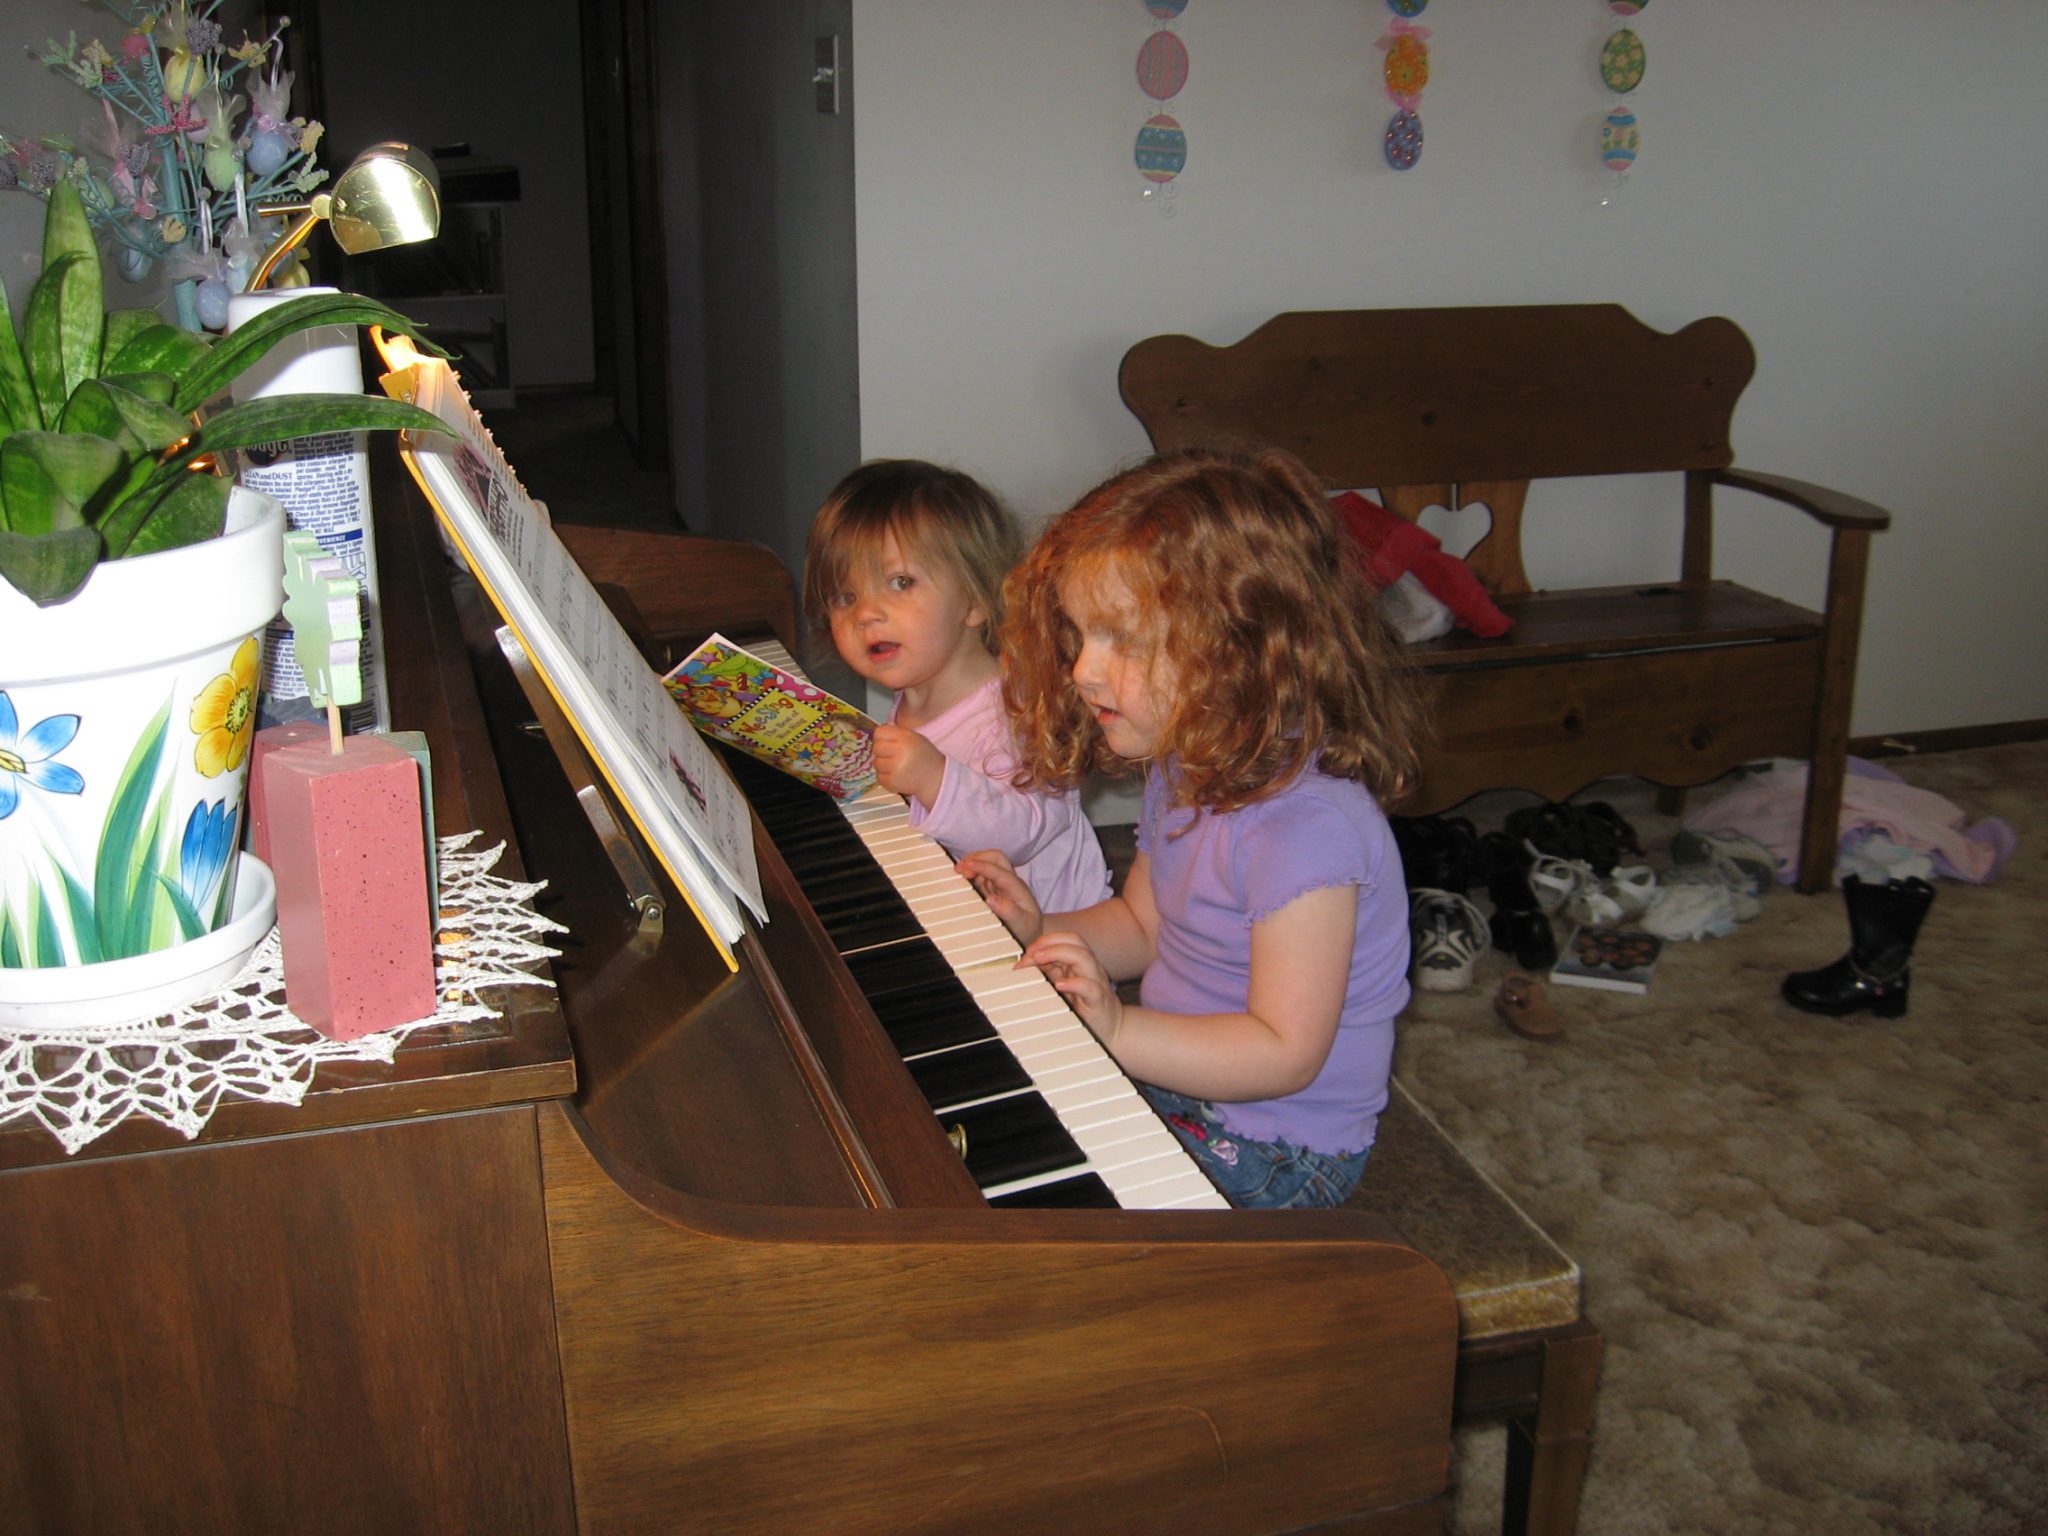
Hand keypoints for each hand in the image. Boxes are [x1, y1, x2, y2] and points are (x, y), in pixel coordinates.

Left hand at [872, 723, 945, 807]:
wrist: (936, 778)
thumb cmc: (924, 757)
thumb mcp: (914, 738)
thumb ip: (896, 734)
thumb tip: (878, 735)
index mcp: (905, 737)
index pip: (879, 732)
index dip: (881, 738)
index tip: (887, 742)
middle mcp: (900, 751)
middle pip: (876, 748)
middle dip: (882, 752)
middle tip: (893, 756)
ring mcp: (896, 767)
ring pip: (876, 763)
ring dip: (884, 766)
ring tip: (897, 767)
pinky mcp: (893, 782)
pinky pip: (879, 777)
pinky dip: (886, 777)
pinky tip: (898, 775)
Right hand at [957, 849, 1041, 944]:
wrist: (1031, 932)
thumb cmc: (1027, 929)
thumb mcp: (1022, 925)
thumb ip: (1009, 912)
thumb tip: (991, 899)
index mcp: (1017, 889)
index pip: (1000, 871)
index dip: (983, 866)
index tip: (966, 865)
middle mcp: (1009, 882)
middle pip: (996, 858)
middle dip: (977, 858)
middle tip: (959, 868)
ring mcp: (1000, 883)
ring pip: (987, 863)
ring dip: (972, 863)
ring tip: (957, 871)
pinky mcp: (993, 888)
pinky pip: (981, 875)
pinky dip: (970, 873)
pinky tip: (962, 878)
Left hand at [1021, 931, 1122, 1048]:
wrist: (1113, 1028)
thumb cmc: (1086, 1004)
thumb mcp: (1064, 983)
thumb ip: (1048, 970)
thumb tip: (1024, 961)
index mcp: (1081, 962)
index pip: (1066, 938)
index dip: (1046, 940)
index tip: (1027, 952)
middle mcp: (1090, 967)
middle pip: (1075, 941)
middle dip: (1050, 942)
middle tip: (1031, 953)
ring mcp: (1096, 982)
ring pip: (1084, 958)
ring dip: (1059, 953)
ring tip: (1039, 960)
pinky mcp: (1098, 1001)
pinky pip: (1090, 987)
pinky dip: (1074, 983)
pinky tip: (1059, 984)